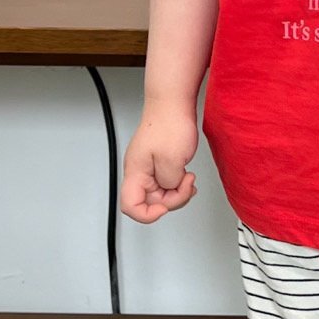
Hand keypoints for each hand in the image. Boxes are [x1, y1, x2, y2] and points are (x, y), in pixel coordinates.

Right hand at [120, 109, 199, 223]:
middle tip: (186, 184)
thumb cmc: (170, 124)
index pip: (130, 206)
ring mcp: (149, 169)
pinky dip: (179, 184)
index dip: (147, 214)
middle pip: (150, 203)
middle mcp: (139, 172)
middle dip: (173, 199)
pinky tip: (186, 176)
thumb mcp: (172, 160)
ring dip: (178, 192)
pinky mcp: (159, 165)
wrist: (174, 104)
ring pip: (161, 195)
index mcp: (136, 172)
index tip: (165, 207)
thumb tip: (169, 189)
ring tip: (188, 177)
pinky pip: (168, 184)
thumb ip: (169, 182)